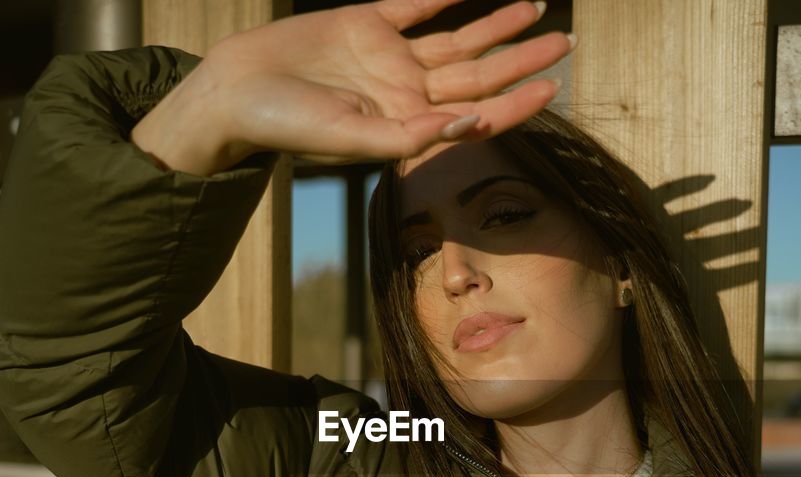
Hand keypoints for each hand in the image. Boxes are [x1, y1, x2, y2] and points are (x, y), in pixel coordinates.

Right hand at [135, 0, 574, 174]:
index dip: (517, 102)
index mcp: (410, 123)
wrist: (236, 91)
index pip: (477, 113)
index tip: (553, 86)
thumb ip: (413, 137)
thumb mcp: (353, 138)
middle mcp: (408, 91)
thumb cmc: (288, 127)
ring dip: (496, 25)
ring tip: (536, 9)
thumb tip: (472, 122)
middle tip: (564, 42)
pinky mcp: (365, 23)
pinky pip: (415, 5)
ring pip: (458, 39)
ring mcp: (389, 56)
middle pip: (479, 72)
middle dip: (522, 59)